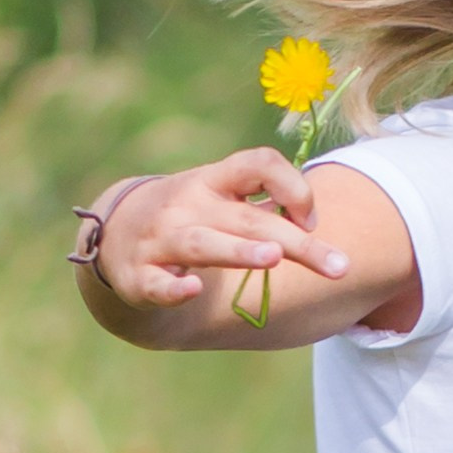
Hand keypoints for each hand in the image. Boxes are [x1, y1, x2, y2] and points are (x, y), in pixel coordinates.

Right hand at [90, 148, 348, 311]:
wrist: (112, 236)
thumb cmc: (189, 217)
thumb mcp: (221, 199)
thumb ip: (265, 207)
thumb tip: (311, 225)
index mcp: (214, 180)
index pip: (258, 163)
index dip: (292, 185)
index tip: (311, 221)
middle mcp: (189, 205)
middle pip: (248, 219)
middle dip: (295, 243)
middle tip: (339, 266)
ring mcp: (162, 239)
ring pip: (204, 244)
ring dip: (239, 251)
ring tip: (273, 258)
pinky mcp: (140, 276)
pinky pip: (158, 283)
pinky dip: (173, 287)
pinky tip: (192, 289)